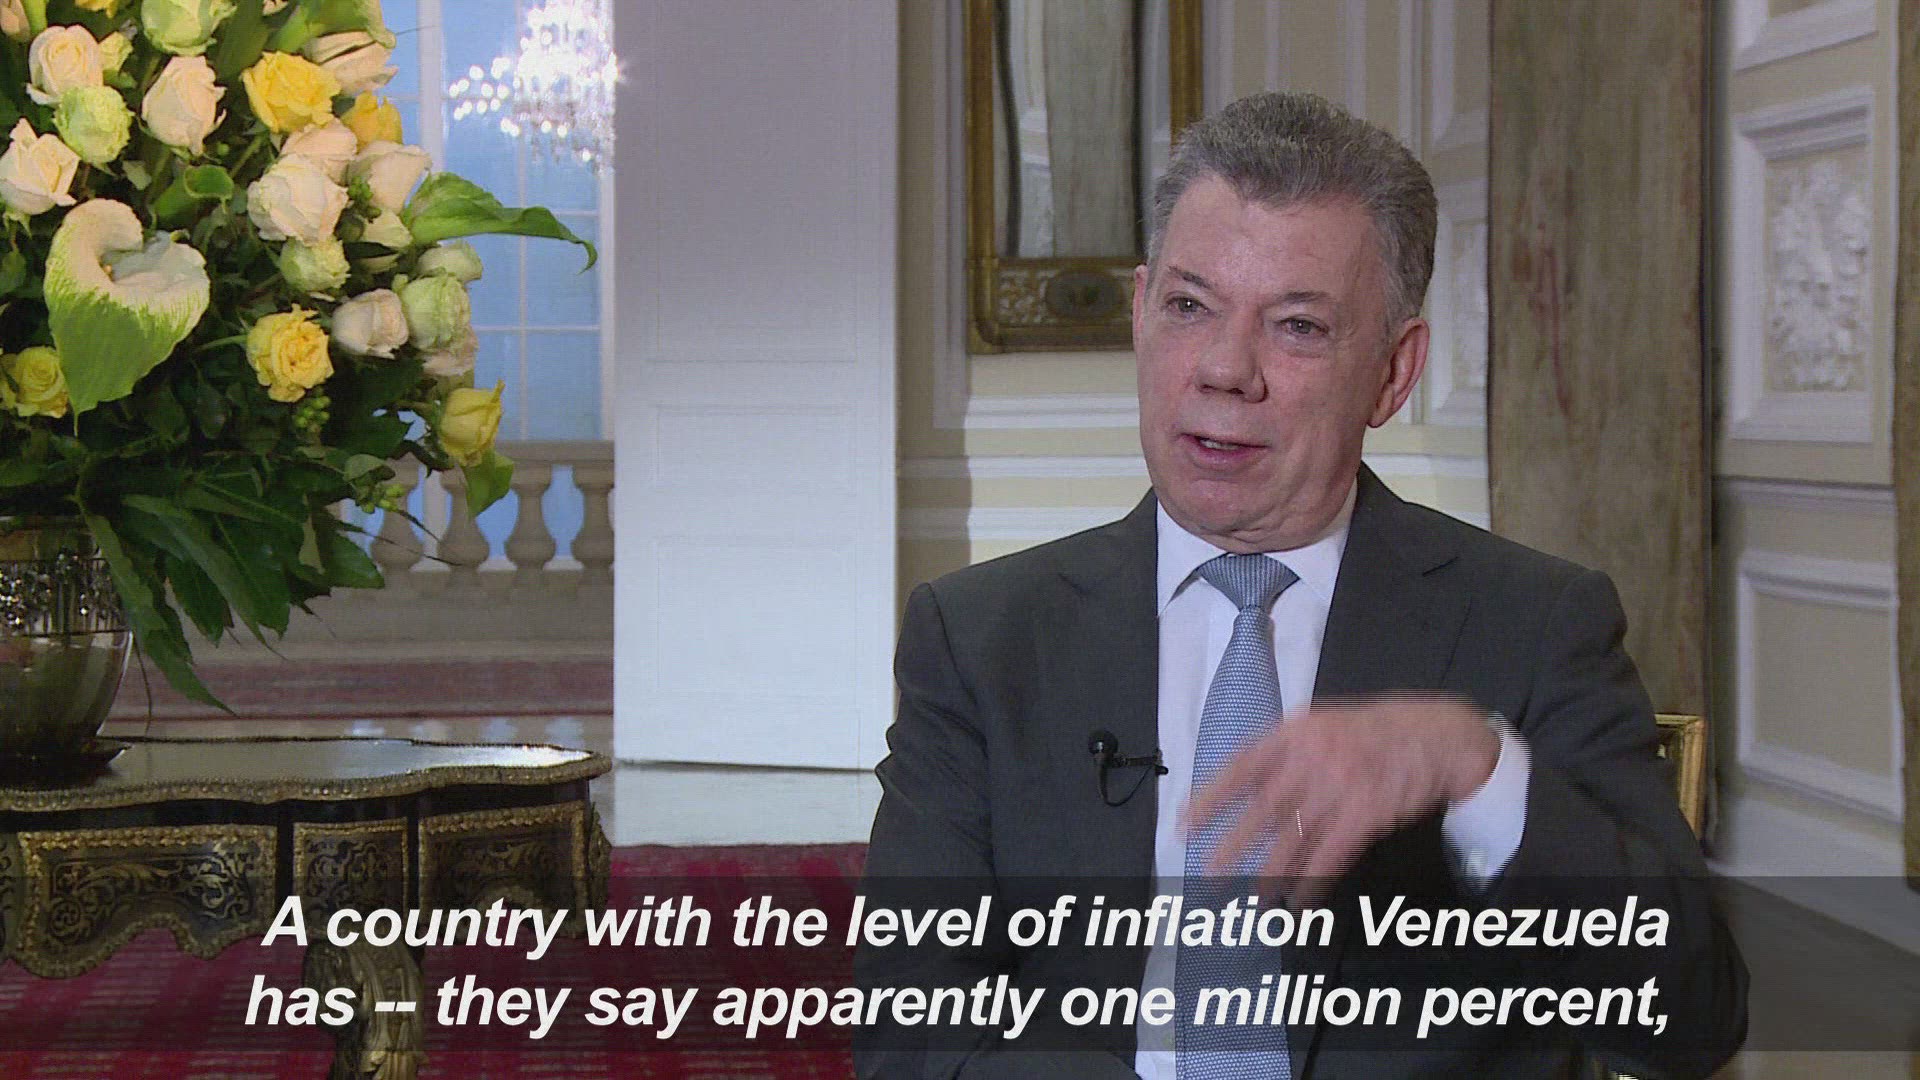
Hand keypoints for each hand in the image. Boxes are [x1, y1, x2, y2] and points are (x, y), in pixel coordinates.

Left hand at [1184, 692, 1499, 902]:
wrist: (1440, 735)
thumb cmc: (1378, 730)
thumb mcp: (1325, 723)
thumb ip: (1288, 751)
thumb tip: (1249, 785)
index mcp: (1295, 733)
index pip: (1240, 768)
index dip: (1210, 799)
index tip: (1185, 825)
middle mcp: (1312, 759)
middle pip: (1262, 810)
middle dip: (1233, 847)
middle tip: (1209, 876)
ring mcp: (1340, 787)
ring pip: (1294, 839)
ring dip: (1270, 874)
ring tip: (1251, 900)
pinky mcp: (1366, 815)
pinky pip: (1331, 855)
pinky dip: (1313, 881)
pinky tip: (1298, 902)